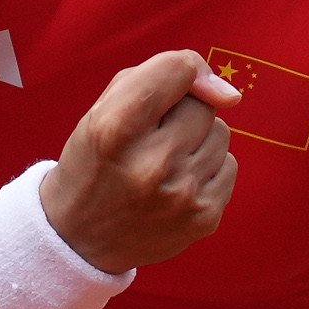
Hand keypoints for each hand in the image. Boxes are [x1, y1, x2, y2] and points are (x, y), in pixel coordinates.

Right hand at [39, 49, 244, 272]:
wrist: (79, 239)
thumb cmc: (95, 162)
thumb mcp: (101, 111)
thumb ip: (157, 77)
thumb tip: (229, 94)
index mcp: (115, 129)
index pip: (179, 69)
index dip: (179, 70)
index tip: (171, 85)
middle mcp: (150, 164)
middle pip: (203, 106)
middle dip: (182, 112)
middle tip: (152, 137)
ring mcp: (181, 195)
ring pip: (221, 134)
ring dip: (196, 141)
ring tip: (163, 162)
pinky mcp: (204, 217)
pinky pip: (229, 166)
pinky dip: (206, 169)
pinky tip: (176, 183)